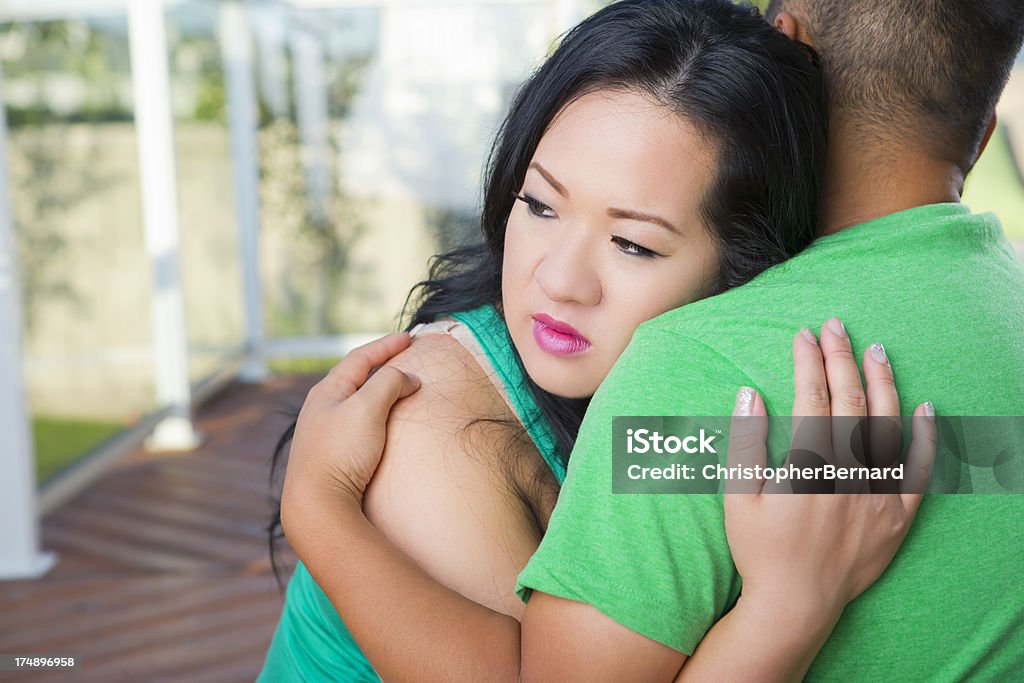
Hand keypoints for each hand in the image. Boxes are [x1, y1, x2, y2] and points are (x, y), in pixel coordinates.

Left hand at [280, 333, 419, 536]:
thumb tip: (408, 378)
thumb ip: (389, 383)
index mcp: (326, 392)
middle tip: (403, 358)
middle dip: (379, 365)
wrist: (318, 506)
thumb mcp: (367, 408)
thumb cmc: (340, 453)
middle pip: (354, 378)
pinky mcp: (330, 457)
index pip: (360, 358)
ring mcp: (323, 434)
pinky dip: (374, 414)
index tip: (409, 338)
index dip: (386, 346)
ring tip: (396, 388)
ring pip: (354, 402)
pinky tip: (380, 425)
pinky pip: (356, 424)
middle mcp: (321, 410)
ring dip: (376, 391)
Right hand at [723, 318, 935, 632]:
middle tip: (836, 326)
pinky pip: (919, 472)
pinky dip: (925, 438)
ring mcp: (878, 495)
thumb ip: (745, 443)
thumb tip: (748, 393)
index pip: (812, 398)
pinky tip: (926, 408)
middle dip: (842, 359)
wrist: (795, 604)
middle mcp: (848, 475)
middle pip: (850, 403)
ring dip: (882, 384)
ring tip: (877, 350)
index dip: (808, 362)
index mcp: (808, 466)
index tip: (803, 335)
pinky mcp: (897, 517)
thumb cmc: (760, 550)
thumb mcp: (738, 497)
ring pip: (887, 428)